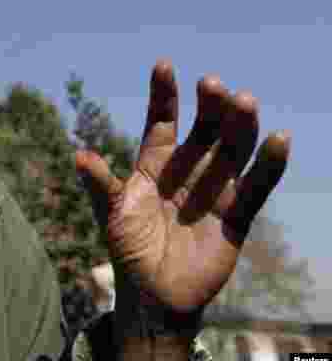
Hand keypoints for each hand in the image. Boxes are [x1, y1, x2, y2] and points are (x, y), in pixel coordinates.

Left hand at [76, 60, 288, 330]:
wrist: (154, 295)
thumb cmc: (129, 249)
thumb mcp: (112, 214)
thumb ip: (100, 184)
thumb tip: (80, 155)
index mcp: (155, 164)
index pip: (161, 121)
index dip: (163, 95)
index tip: (164, 65)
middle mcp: (189, 170)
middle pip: (203, 130)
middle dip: (209, 106)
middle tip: (212, 83)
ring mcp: (215, 189)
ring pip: (233, 150)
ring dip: (240, 126)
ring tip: (244, 101)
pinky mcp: (237, 215)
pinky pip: (257, 187)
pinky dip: (269, 164)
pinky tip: (279, 139)